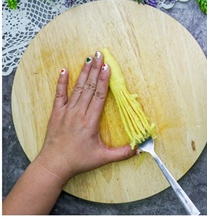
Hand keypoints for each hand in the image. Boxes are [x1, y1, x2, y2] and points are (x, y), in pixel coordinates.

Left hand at [33, 50, 134, 184]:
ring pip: (77, 88)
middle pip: (89, 87)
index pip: (99, 96)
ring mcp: (66, 112)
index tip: (108, 67)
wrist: (53, 165)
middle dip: (95, 70)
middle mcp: (78, 113)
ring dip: (83, 72)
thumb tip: (140, 149)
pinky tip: (63, 71)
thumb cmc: (78, 161)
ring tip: (89, 58)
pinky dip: (61, 82)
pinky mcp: (56, 114)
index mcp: (90, 121)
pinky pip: (59, 95)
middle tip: (100, 54)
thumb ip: (122, 153)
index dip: (104, 81)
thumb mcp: (102, 158)